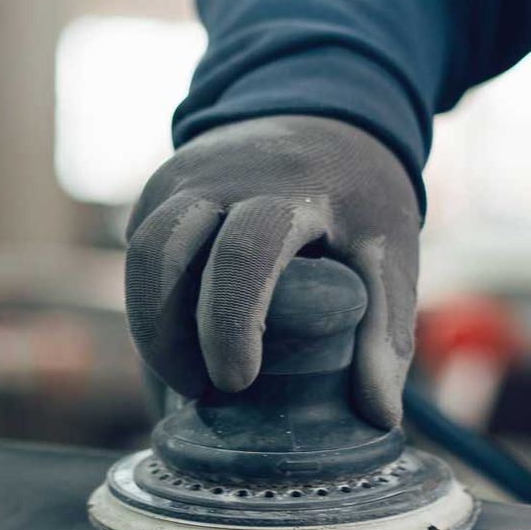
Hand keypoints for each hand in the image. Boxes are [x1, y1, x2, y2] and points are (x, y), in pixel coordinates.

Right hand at [123, 115, 420, 428]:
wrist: (323, 113)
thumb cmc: (360, 194)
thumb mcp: (391, 251)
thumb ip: (386, 330)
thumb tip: (378, 416)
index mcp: (289, 188)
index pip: (242, 253)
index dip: (228, 323)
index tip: (235, 382)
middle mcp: (222, 175)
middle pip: (160, 251)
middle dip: (164, 335)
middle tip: (199, 392)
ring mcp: (182, 178)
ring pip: (139, 255)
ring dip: (149, 328)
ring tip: (186, 381)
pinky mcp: (159, 192)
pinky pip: (140, 256)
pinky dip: (153, 309)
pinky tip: (181, 349)